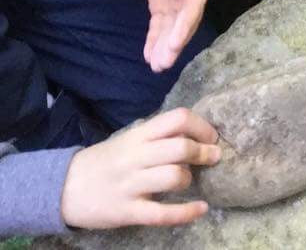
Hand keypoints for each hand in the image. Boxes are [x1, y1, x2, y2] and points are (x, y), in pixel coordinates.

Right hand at [60, 108, 220, 229]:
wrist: (64, 188)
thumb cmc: (104, 161)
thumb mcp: (128, 140)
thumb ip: (156, 137)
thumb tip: (193, 133)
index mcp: (138, 135)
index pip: (177, 118)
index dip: (201, 125)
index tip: (212, 135)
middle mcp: (136, 157)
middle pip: (180, 147)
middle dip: (203, 151)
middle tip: (214, 156)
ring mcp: (132, 185)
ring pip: (173, 177)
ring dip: (190, 178)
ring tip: (192, 180)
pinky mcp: (127, 212)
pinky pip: (162, 213)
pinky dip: (186, 212)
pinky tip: (201, 209)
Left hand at [143, 0, 212, 72]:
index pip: (194, 4)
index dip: (185, 23)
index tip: (175, 42)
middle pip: (185, 22)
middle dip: (174, 43)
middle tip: (163, 62)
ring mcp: (178, 3)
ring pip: (172, 28)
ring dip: (165, 47)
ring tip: (156, 66)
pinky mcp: (164, 7)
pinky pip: (160, 26)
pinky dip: (154, 40)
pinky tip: (148, 56)